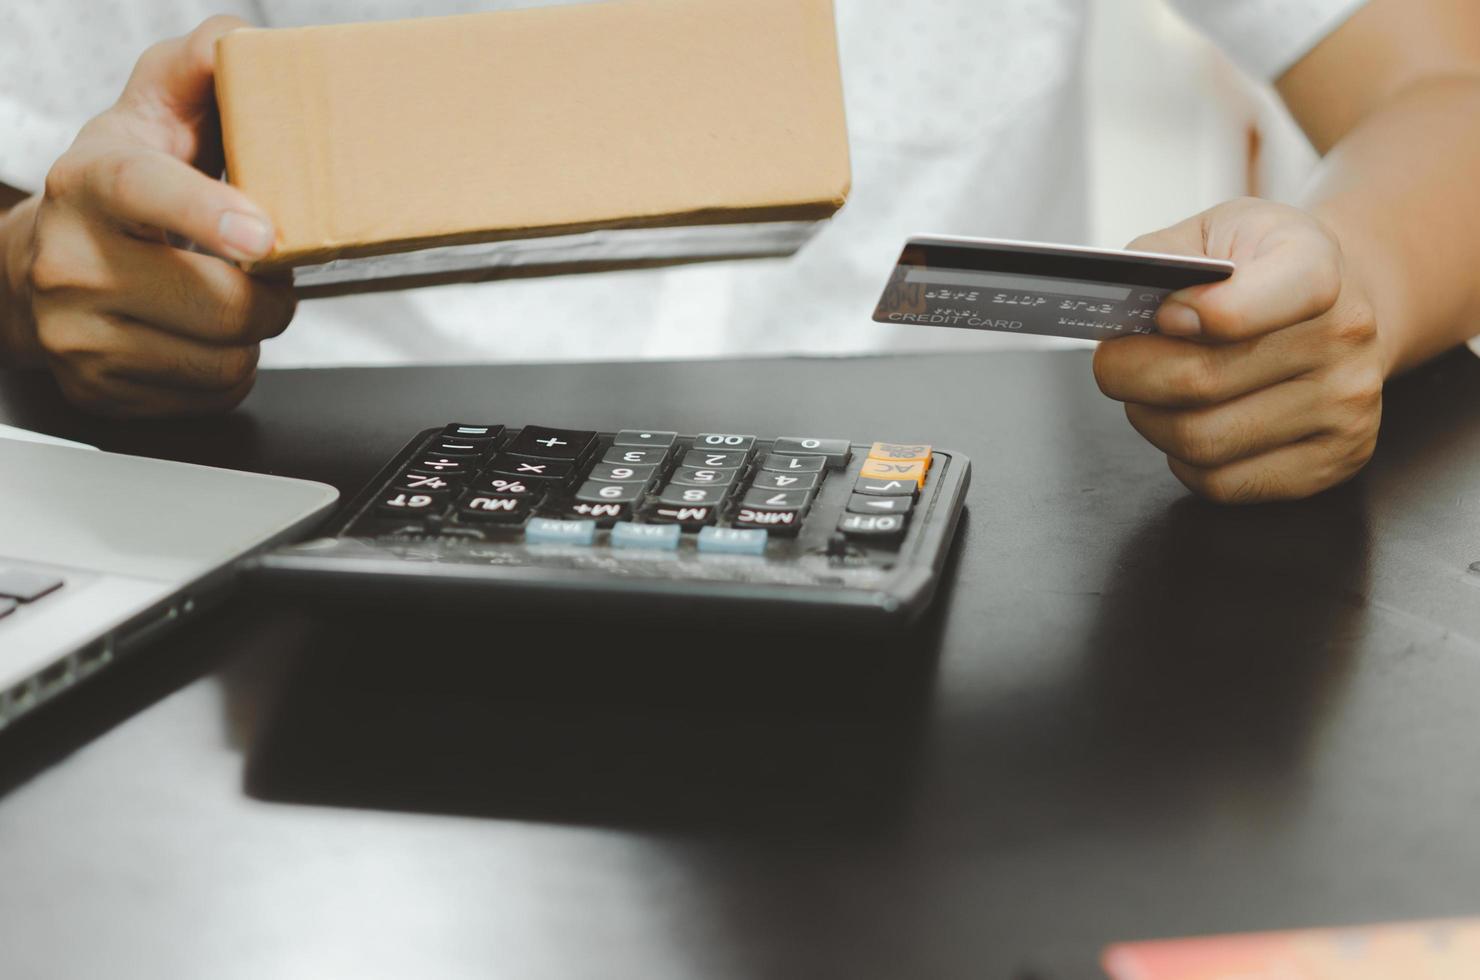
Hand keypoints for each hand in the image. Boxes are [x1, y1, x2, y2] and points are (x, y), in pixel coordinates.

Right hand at [2, 16, 292, 415]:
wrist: (41, 267)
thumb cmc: (121, 188)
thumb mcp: (151, 116)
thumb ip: (197, 72)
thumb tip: (240, 44)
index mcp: (92, 182)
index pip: (148, 193)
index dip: (210, 215)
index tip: (263, 234)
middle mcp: (72, 263)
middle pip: (222, 305)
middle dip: (270, 294)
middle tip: (263, 271)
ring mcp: (79, 335)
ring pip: (225, 359)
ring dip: (250, 335)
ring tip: (226, 300)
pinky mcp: (100, 390)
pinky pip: (210, 394)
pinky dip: (225, 369)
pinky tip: (198, 335)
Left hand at [1092, 198, 1384, 503]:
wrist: (1337, 304)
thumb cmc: (1261, 268)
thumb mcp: (1215, 231)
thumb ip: (1162, 258)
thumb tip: (1125, 306)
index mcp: (1315, 265)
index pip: (1241, 306)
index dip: (1186, 317)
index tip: (1160, 315)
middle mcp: (1343, 336)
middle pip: (1197, 383)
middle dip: (1129, 375)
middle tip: (1114, 362)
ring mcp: (1346, 405)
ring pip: (1202, 442)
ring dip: (1152, 421)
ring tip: (1150, 393)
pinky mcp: (1336, 460)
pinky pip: (1225, 484)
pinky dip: (1185, 461)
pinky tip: (1190, 424)